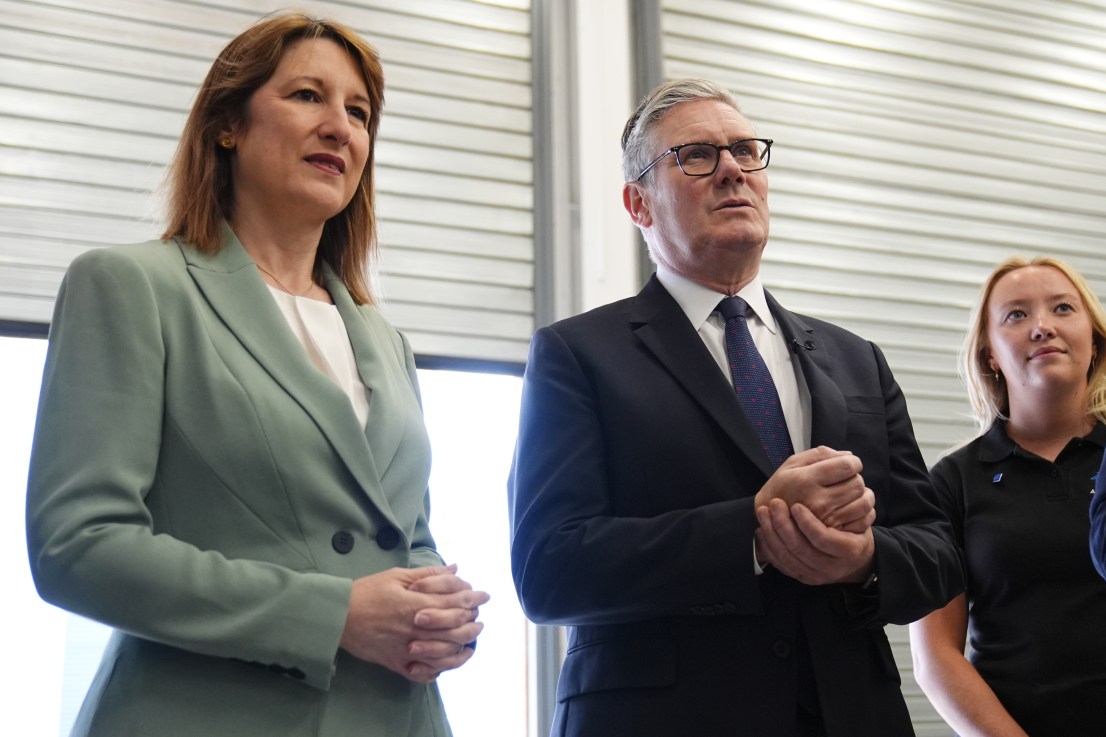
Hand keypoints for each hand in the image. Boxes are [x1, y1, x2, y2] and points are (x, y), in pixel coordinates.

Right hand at [339, 565, 488, 682]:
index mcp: (416, 605)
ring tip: (471, 638)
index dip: (473, 597)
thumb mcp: (397, 576)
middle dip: (473, 622)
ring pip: (445, 653)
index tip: (483, 595)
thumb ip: (429, 574)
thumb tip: (455, 569)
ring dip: (463, 645)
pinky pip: (425, 673)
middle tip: (480, 617)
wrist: (338, 617)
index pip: (455, 602)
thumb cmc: (367, 592)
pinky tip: (446, 660)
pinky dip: (439, 669)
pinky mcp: (397, 664)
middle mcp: (415, 630)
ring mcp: (407, 650)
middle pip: (456, 629)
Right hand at [754, 446, 872, 529]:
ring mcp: (825, 519)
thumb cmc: (781, 488)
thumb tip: (848, 455)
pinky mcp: (832, 533)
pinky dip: (864, 512)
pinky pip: (862, 520)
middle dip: (856, 478)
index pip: (846, 466)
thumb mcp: (791, 464)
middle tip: (848, 479)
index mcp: (806, 479)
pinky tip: (854, 507)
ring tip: (853, 493)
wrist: (769, 519)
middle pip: (856, 484)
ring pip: (863, 503)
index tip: (851, 464)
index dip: (854, 462)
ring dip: (864, 495)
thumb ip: (819, 455)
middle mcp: (816, 500)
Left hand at [754, 498, 874, 584]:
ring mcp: (815, 575)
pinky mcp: (802, 577)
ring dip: (771, 533)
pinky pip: (781, 564)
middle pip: (800, 549)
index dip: (807, 522)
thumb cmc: (855, 530)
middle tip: (774, 504)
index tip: (796, 506)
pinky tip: (761, 529)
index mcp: (850, 550)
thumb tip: (834, 472)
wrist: (853, 559)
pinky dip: (768, 546)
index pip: (823, 538)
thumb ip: (845, 500)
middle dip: (783, 525)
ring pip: (786, 557)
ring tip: (763, 512)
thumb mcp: (861, 516)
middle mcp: (832, 568)